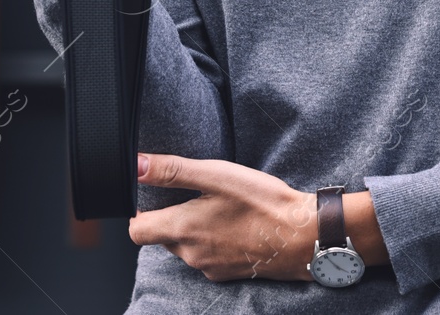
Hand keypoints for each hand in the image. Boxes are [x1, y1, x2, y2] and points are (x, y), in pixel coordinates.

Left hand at [128, 153, 317, 282]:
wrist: (302, 236)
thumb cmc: (262, 202)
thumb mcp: (216, 175)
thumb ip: (172, 170)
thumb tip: (137, 165)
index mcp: (182, 229)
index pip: (137, 230)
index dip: (140, 212)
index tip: (154, 196)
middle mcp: (191, 254)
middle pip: (161, 238)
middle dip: (170, 218)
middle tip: (194, 196)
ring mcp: (209, 267)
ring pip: (185, 248)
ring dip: (192, 230)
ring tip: (218, 208)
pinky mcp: (226, 273)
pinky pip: (206, 257)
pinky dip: (212, 242)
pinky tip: (233, 226)